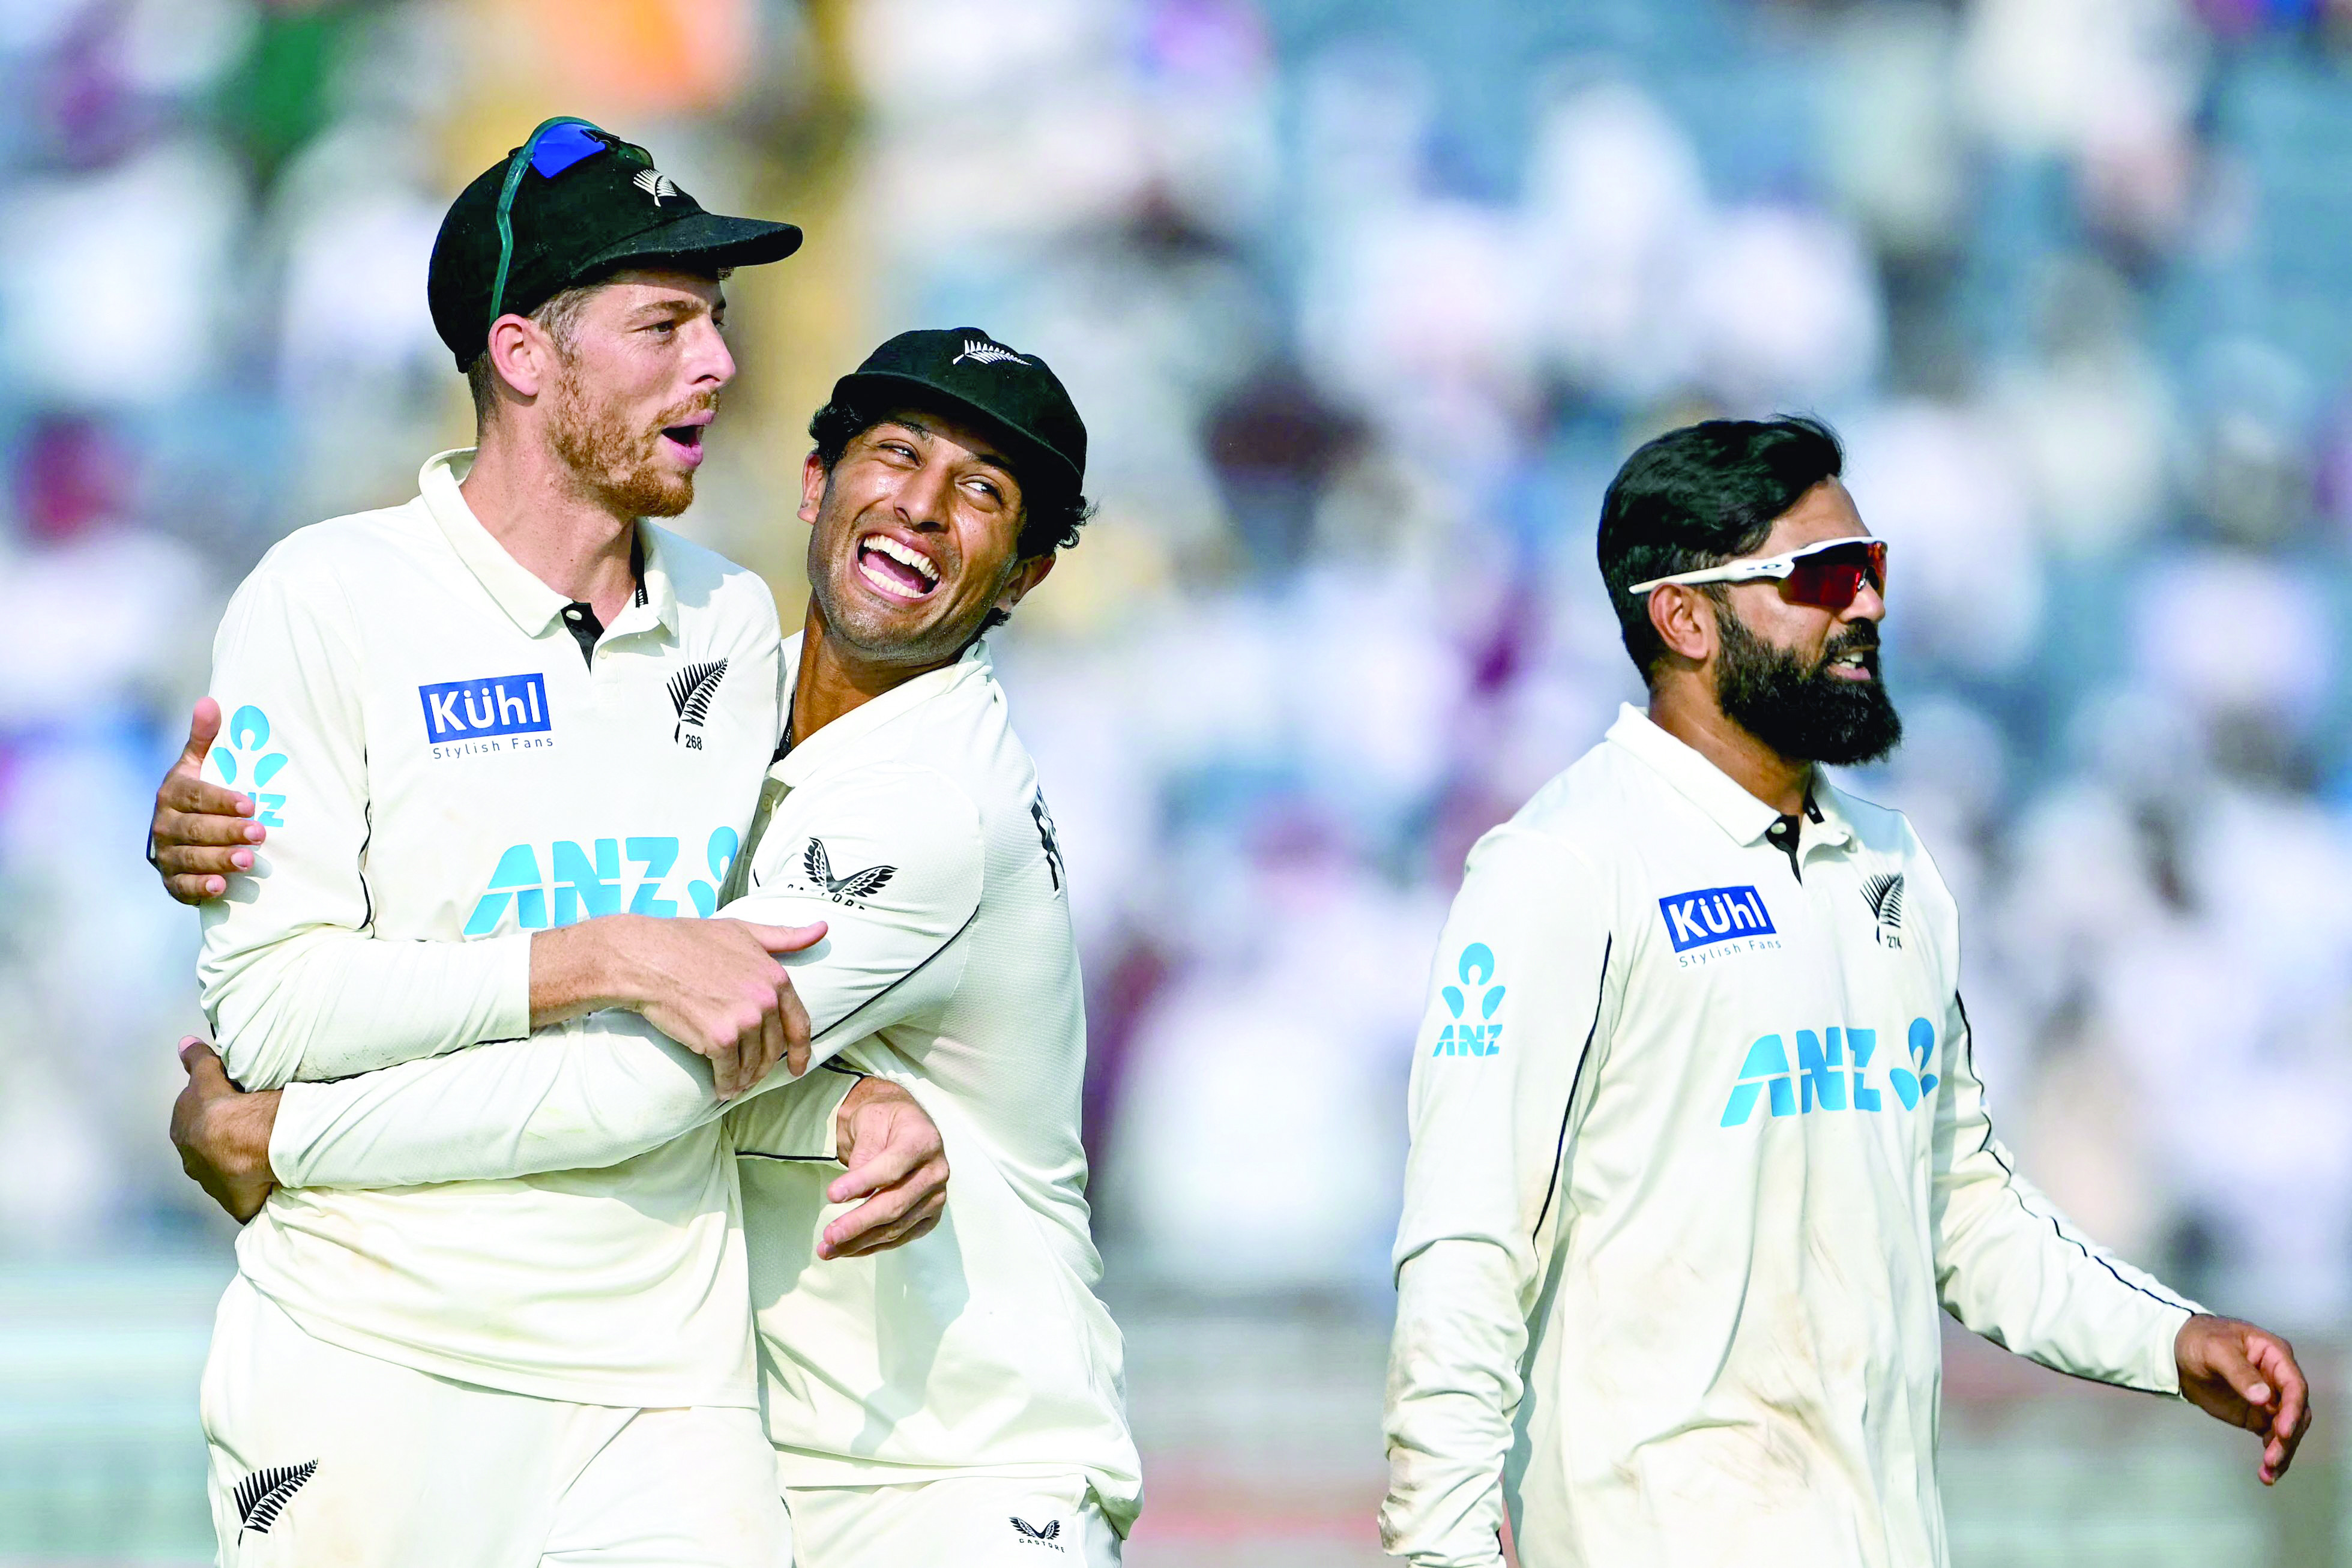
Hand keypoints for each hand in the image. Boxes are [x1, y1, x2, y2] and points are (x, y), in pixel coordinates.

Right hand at [150, 698, 264, 903]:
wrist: (178, 836)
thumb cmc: (198, 796)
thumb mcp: (198, 766)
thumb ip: (205, 739)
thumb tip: (209, 702)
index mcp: (173, 794)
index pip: (196, 796)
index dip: (221, 800)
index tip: (250, 803)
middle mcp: (165, 825)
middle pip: (195, 829)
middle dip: (227, 832)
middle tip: (259, 834)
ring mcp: (166, 854)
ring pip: (191, 857)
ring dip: (219, 859)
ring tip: (248, 861)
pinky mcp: (172, 881)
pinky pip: (182, 887)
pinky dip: (201, 887)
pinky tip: (221, 886)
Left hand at [169, 1038, 280, 1221]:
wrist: (247, 1145)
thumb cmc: (227, 1109)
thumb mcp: (208, 1078)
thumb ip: (197, 1061)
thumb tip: (183, 1043)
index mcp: (183, 1132)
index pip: (197, 1119)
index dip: (215, 1109)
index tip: (235, 1102)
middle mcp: (191, 1161)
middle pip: (209, 1146)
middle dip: (224, 1139)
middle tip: (251, 1124)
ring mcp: (213, 1184)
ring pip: (227, 1169)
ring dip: (240, 1162)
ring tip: (264, 1150)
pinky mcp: (236, 1203)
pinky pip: (246, 1193)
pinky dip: (255, 1187)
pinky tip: (269, 1178)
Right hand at [546, 915, 826, 1099]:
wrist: (646, 957)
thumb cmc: (689, 941)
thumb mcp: (743, 931)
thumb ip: (784, 937)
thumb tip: (822, 929)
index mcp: (776, 977)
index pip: (799, 1023)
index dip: (801, 1050)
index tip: (797, 1067)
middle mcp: (766, 1001)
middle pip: (774, 1048)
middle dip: (764, 1065)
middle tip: (753, 1074)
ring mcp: (743, 1022)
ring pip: (753, 1063)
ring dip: (745, 1077)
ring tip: (735, 1082)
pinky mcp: (718, 1040)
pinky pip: (729, 1073)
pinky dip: (727, 1085)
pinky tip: (722, 1089)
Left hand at [820, 1076, 948, 1258]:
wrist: (903, 1125)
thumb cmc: (883, 1119)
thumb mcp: (869, 1121)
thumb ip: (863, 1153)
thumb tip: (853, 1195)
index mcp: (923, 1141)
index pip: (892, 1168)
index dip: (862, 1183)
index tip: (831, 1196)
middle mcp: (936, 1171)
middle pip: (896, 1204)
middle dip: (859, 1223)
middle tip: (829, 1235)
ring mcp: (935, 1196)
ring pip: (897, 1227)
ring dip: (860, 1242)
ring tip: (828, 1248)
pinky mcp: (929, 1216)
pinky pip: (900, 1237)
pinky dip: (872, 1246)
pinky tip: (848, 1250)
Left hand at [2176, 1313, 2312, 1484]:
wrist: (2178, 1351)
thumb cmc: (2200, 1340)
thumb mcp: (2216, 1350)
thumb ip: (2239, 1373)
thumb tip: (2264, 1398)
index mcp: (2275, 1356)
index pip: (2294, 1386)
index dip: (2292, 1410)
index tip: (2282, 1432)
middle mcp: (2279, 1380)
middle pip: (2295, 1413)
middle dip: (2287, 1438)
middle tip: (2272, 1459)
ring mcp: (2271, 1399)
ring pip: (2287, 1430)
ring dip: (2282, 1452)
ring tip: (2268, 1473)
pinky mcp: (2258, 1416)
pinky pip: (2271, 1438)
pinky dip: (2271, 1455)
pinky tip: (2266, 1474)